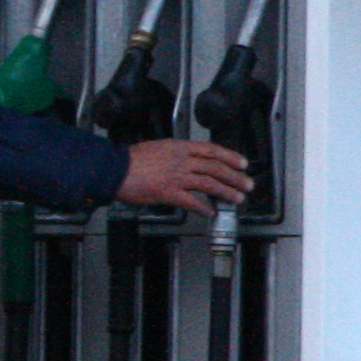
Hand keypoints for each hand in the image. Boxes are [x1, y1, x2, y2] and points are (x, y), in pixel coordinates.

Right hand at [119, 137, 254, 211]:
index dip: (230, 157)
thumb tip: (187, 162)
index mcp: (178, 147)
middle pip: (215, 168)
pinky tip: (210, 212)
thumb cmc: (129, 160)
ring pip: (209, 183)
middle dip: (235, 177)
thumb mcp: (156, 148)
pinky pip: (191, 202)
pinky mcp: (168, 192)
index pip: (211, 150)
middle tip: (247, 184)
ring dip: (226, 192)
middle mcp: (181, 160)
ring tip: (237, 198)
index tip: (242, 163)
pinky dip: (203, 208)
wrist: (113, 169)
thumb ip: (174, 155)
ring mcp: (176, 176)